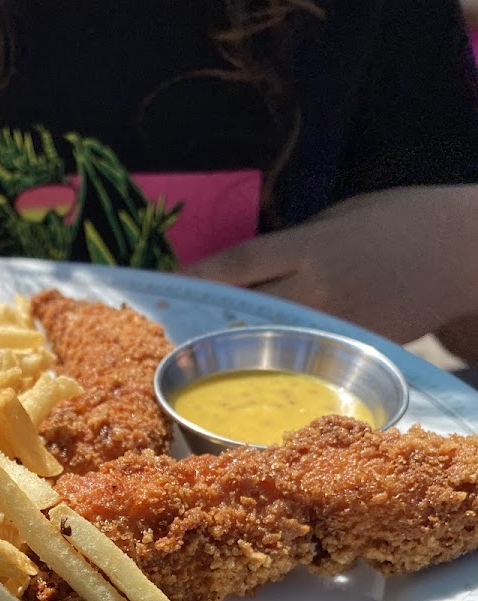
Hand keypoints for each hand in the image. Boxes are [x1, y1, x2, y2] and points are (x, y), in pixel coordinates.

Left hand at [186, 186, 477, 346]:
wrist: (463, 251)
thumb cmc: (400, 221)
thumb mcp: (340, 217)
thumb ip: (294, 244)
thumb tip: (249, 268)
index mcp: (311, 247)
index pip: (238, 265)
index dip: (195, 278)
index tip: (162, 286)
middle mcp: (317, 291)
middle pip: (243, 312)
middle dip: (200, 322)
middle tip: (161, 330)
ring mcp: (334, 327)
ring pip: (269, 345)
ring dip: (228, 352)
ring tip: (191, 358)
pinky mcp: (352, 351)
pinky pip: (303, 362)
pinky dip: (273, 368)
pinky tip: (247, 375)